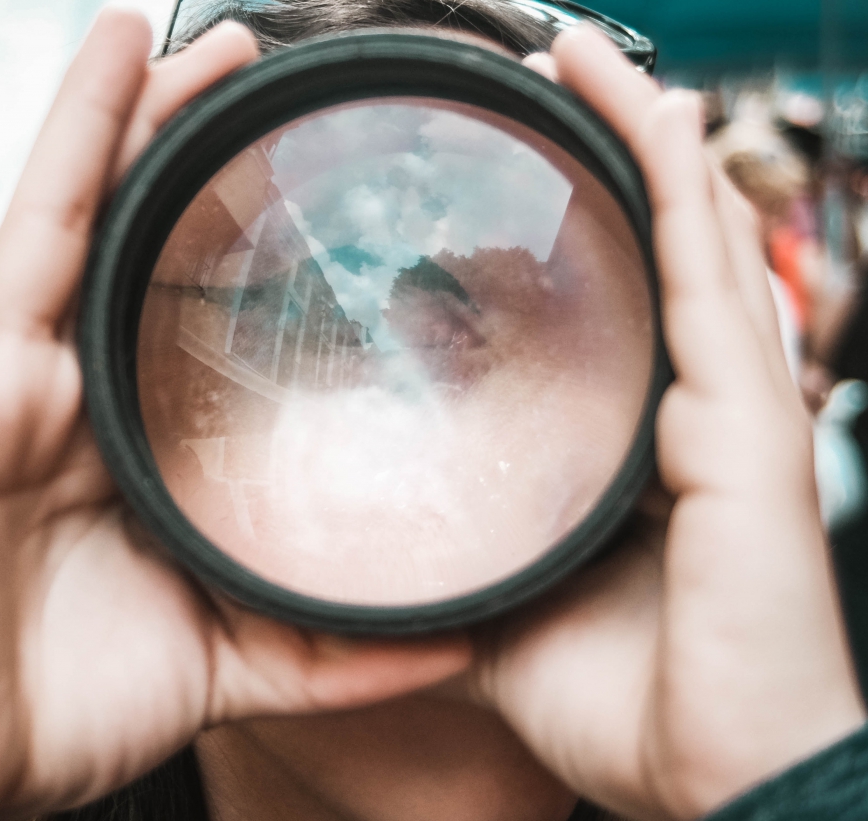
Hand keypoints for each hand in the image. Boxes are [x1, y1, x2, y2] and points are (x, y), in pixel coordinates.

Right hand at [0, 12, 468, 820]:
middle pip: (125, 238)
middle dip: (169, 137)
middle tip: (232, 49)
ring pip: (44, 234)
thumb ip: (327, 647)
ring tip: (122, 34)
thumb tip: (454, 647)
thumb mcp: (227, 656)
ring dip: (79, 129)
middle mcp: (63, 395)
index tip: (291, 156)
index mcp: (128, 435)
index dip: (228, 224)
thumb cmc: (79, 705)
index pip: (183, 298)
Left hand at [475, 27, 865, 820]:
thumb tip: (393, 532)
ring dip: (648, 147)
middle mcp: (698, 412)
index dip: (588, 226)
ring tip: (596, 67)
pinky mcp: (750, 432)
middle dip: (616, 155)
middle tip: (558, 75)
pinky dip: (682, 198)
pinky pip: (710, 289)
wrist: (719, 777)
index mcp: (648, 445)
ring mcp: (733, 413)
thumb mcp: (513, 609)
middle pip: (662, 252)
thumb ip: (462, 559)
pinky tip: (655, 122)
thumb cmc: (633, 703)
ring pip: (694, 245)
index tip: (523, 170)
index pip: (623, 306)